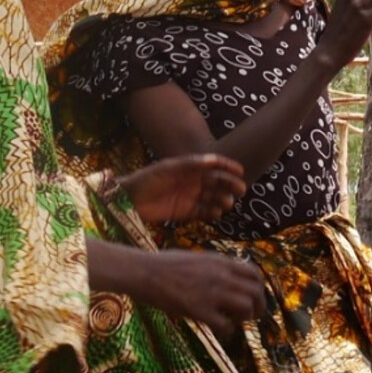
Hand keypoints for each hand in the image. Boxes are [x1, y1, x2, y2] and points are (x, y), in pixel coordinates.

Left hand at [113, 153, 246, 226]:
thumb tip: (212, 160)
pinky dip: (212, 213)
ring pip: (213, 198)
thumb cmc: (147, 179)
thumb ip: (190, 164)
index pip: (213, 165)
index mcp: (190, 168)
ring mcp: (190, 197)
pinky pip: (203, 212)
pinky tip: (216, 213)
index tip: (240, 171)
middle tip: (241, 190)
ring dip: (223, 200)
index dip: (228, 167)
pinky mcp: (185, 212)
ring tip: (227, 203)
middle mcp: (193, 182)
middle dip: (230, 185)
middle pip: (217, 182)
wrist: (129, 200)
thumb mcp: (168, 168)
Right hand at [141, 250, 265, 329]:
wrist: (144, 272)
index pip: (254, 274)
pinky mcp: (199, 311)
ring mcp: (211, 293)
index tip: (256, 297)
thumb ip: (216, 266)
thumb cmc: (164, 265)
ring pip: (246, 308)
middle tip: (253, 315)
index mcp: (220, 262)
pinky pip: (226, 326)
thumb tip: (229, 275)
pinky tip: (220, 331)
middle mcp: (221, 276)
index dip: (259, 288)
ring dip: (244, 318)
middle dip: (259, 306)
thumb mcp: (197, 258)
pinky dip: (227, 331)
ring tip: (234, 321)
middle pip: (255, 292)